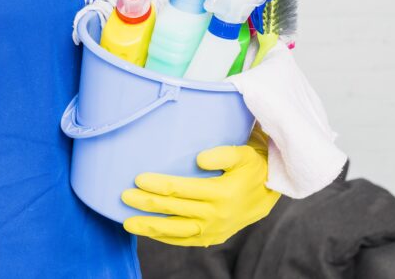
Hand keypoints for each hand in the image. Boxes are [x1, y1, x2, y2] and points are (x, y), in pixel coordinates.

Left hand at [120, 133, 279, 246]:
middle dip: (147, 203)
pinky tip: (149, 233)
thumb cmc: (252, 166)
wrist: (271, 190)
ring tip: (128, 222)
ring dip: (150, 226)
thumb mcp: (242, 154)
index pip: (181, 189)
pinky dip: (166, 238)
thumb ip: (221, 154)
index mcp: (222, 193)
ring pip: (176, 230)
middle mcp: (217, 214)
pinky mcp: (214, 237)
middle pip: (174, 209)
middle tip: (123, 197)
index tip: (138, 179)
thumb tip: (198, 159)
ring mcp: (215, 229)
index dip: (158, 185)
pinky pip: (185, 240)